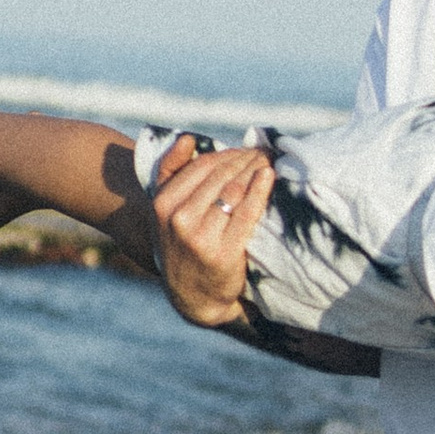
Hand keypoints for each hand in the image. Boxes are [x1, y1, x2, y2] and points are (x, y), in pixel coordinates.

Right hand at [148, 139, 274, 326]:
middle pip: (221, 176)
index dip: (228, 154)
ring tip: (271, 161)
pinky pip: (247, 213)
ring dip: (256, 170)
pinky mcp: (224, 252)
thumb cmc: (182, 243)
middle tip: (266, 151)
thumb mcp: (166, 209)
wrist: (193, 295)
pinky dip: (260, 191)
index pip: (202, 166)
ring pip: (234, 190)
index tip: (247, 149)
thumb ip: (171, 171)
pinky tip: (269, 177)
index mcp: (163, 203)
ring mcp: (202, 237)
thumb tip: (188, 138)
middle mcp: (179, 219)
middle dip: (246, 158)